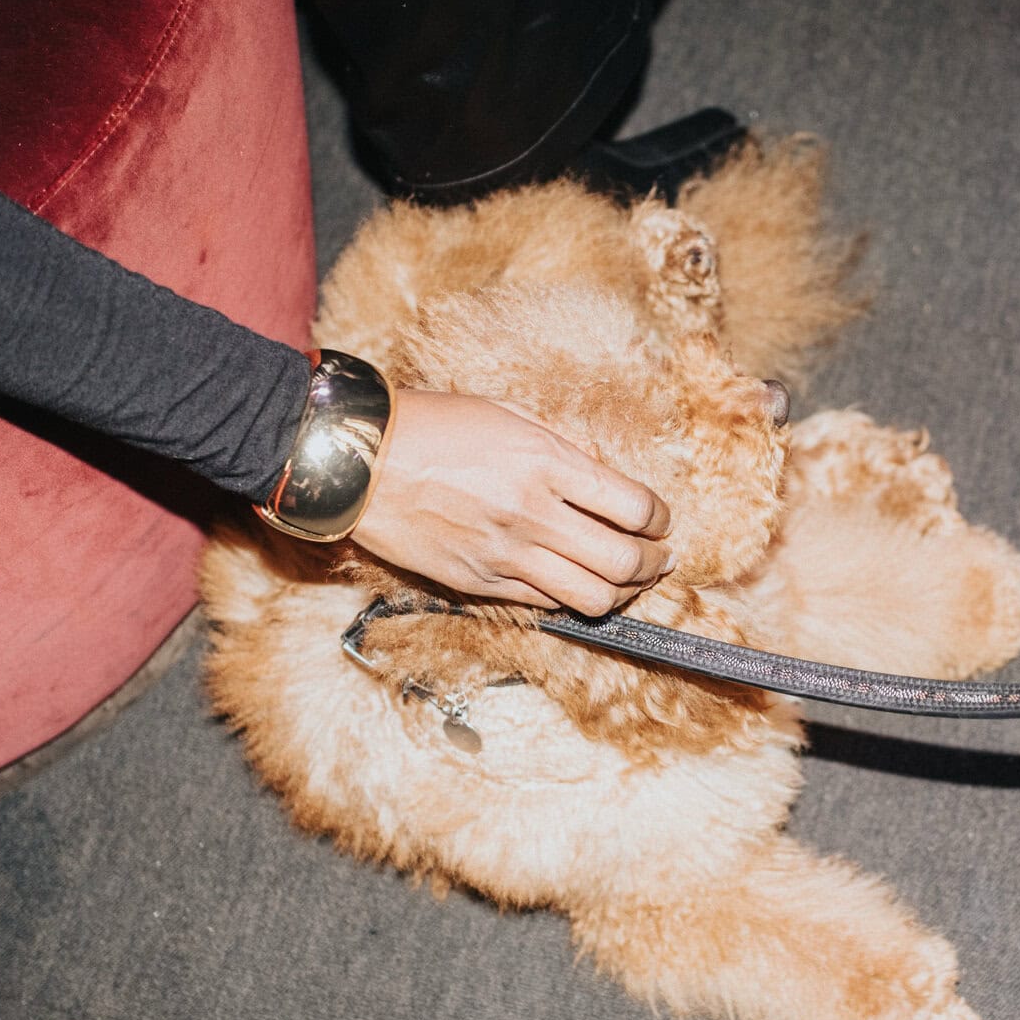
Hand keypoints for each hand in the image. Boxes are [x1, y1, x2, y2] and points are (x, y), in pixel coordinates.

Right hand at [350, 389, 671, 613]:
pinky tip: (578, 584)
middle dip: (654, 563)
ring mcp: (506, 554)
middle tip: (659, 557)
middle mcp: (532, 513)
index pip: (634, 506)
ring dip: (624, 592)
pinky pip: (546, 604)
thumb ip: (563, 450)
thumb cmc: (432, 427)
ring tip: (629, 581)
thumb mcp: (508, 415)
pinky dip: (573, 598)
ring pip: (593, 597)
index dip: (660, 518)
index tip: (660, 519)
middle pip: (624, 561)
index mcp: (545, 462)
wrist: (359, 462)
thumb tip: (606, 479)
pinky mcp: (480, 583)